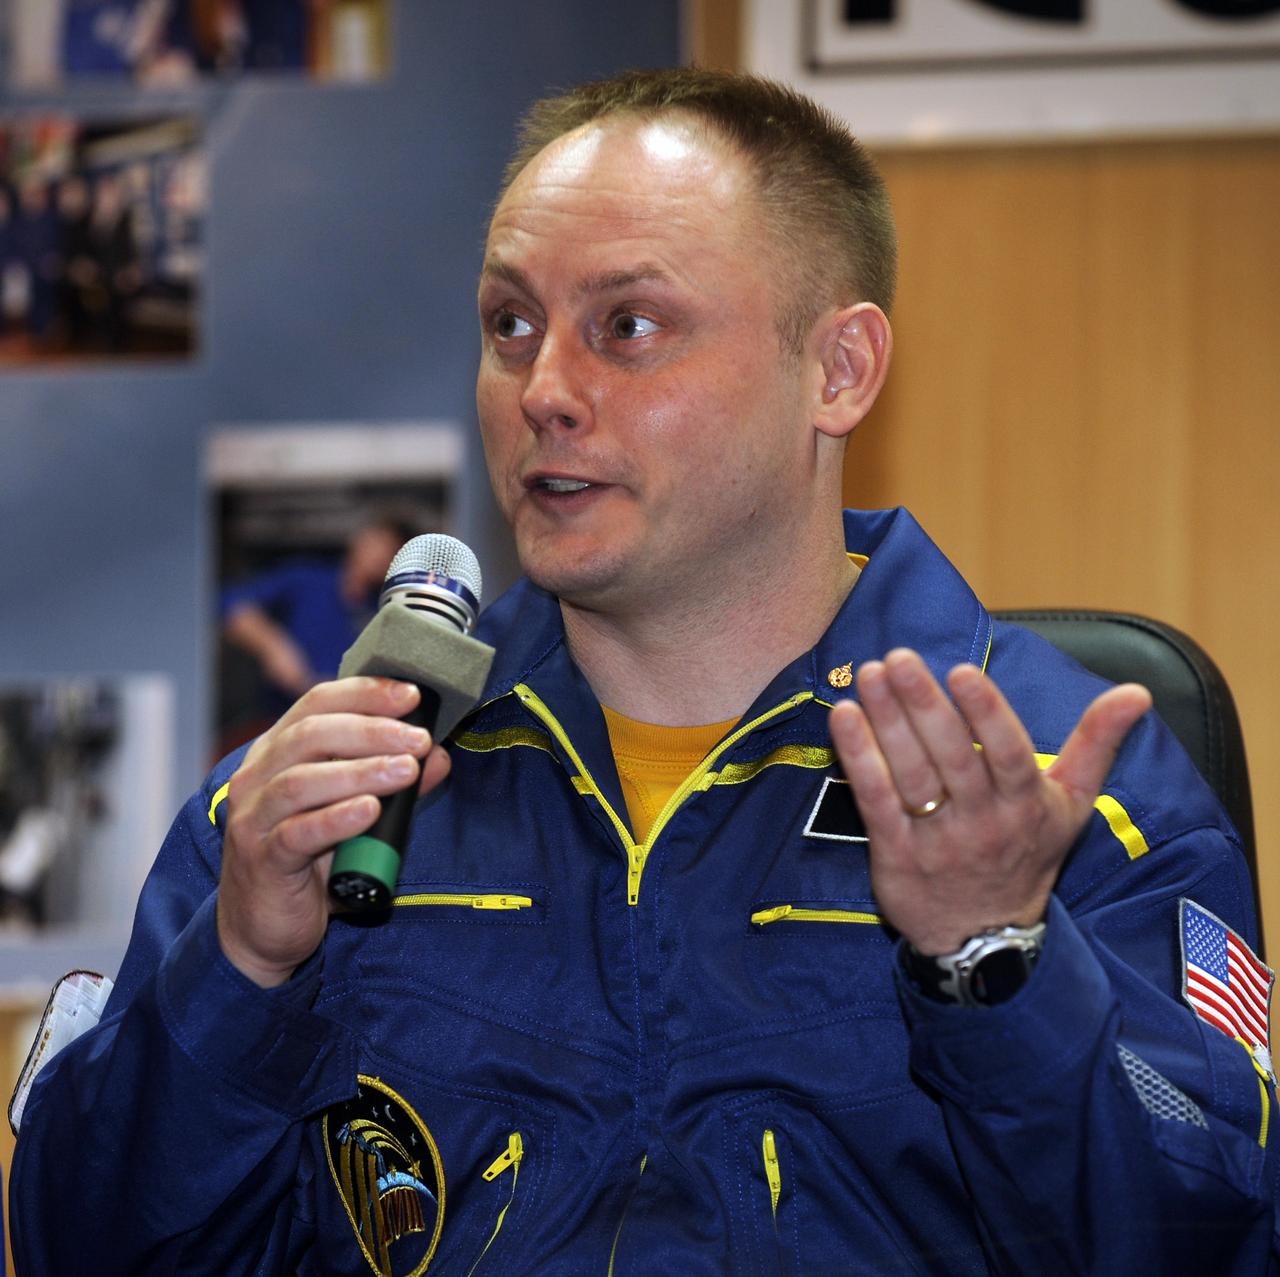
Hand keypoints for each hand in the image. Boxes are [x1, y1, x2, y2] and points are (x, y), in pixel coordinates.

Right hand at [216, 678, 451, 986]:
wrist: (263, 927)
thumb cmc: (309, 859)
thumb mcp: (355, 813)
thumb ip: (392, 783)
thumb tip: (437, 756)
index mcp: (277, 751)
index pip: (317, 703)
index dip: (365, 694)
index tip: (413, 695)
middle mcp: (257, 776)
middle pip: (310, 735)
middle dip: (371, 731)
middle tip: (418, 739)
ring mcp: (254, 818)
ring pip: (301, 781)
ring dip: (360, 771)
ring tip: (406, 771)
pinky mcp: (262, 859)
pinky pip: (297, 833)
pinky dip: (336, 819)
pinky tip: (369, 811)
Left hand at [828, 649, 1151, 954]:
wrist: (987, 937)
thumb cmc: (1028, 854)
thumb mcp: (1072, 805)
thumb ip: (1097, 743)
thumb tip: (1136, 693)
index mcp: (1026, 803)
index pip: (1007, 752)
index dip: (985, 712)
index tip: (961, 671)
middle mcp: (983, 821)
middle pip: (951, 755)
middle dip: (923, 702)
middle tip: (896, 658)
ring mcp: (937, 840)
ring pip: (910, 773)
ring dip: (886, 721)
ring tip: (868, 676)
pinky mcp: (896, 855)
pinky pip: (874, 801)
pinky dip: (858, 757)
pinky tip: (844, 717)